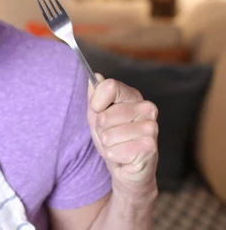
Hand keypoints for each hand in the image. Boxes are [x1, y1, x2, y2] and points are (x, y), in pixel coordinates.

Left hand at [87, 75, 158, 196]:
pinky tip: (125, 156)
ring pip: (108, 135)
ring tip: (120, 146)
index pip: (109, 86)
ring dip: (108, 145)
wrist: (127, 170)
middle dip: (101, 130)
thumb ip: (95, 96)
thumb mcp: (97, 116)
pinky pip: (114, 151)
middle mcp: (147, 108)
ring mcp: (151, 127)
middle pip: (104, 115)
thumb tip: (95, 76)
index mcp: (134, 97)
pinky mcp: (150, 146)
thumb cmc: (113, 140)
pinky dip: (113, 156)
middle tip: (113, 136)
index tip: (99, 112)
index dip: (96, 103)